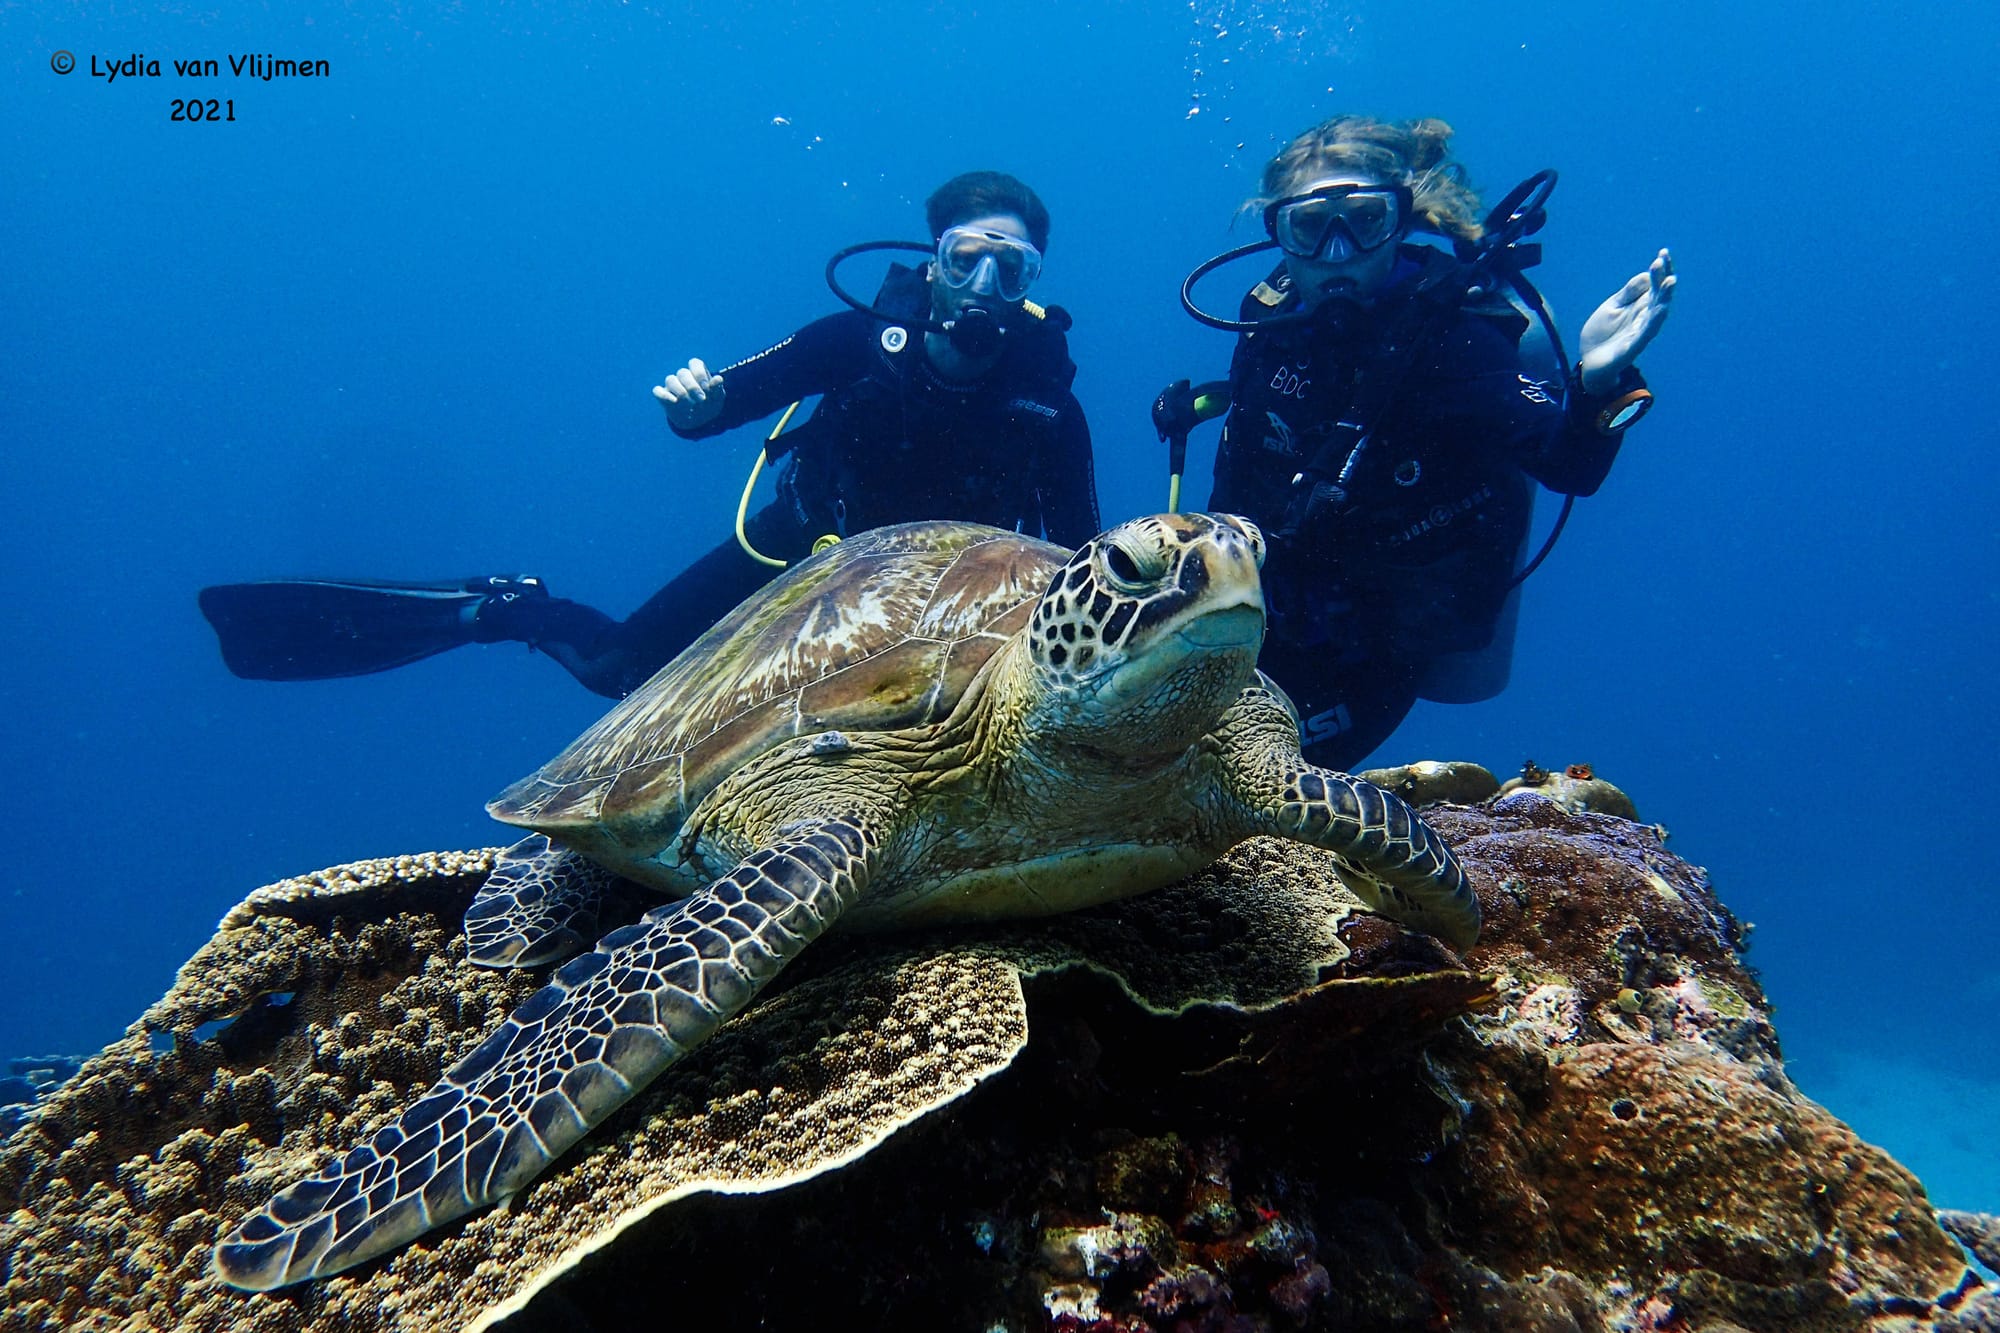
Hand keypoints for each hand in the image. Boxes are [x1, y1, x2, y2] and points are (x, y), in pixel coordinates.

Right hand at [652, 357, 726, 429]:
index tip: (707, 388)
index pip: (695, 363)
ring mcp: (672, 386)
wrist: (700, 421)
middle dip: (692, 386)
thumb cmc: (709, 404)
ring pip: (670, 380)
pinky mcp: (663, 396)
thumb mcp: (717, 398)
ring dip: (680, 391)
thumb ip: (717, 388)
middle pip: (682, 372)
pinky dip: (664, 395)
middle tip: (702, 400)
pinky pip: (657, 391)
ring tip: (690, 403)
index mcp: (697, 372)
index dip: (700, 374)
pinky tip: (675, 402)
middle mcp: (683, 377)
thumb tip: (718, 379)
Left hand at [1577, 249, 1674, 395]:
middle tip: (1663, 262)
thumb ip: (1628, 293)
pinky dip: (1652, 322)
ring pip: (1656, 314)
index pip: (1654, 286)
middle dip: (1663, 279)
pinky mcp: (1631, 348)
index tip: (1663, 253)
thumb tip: (1647, 275)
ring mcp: (1639, 333)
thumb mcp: (1612, 307)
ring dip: (1663, 298)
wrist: (1589, 362)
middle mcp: (1644, 319)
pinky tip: (1659, 310)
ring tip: (1670, 281)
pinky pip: (1644, 335)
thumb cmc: (1603, 334)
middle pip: (1659, 297)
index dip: (1660, 271)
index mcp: (1640, 307)